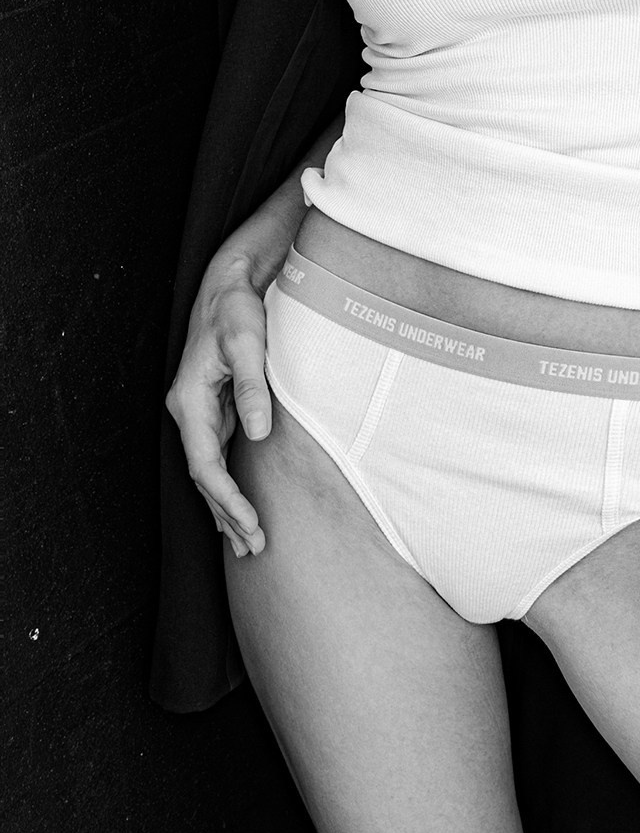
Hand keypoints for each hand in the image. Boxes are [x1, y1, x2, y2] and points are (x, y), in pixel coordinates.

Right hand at [165, 242, 276, 559]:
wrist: (228, 284)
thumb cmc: (237, 310)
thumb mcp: (247, 343)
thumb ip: (252, 387)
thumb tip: (258, 433)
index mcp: (190, 401)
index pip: (205, 465)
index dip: (226, 499)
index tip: (250, 525)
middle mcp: (189, 411)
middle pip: (203, 476)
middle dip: (226, 514)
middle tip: (253, 548)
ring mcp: (199, 411)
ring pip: (208, 470)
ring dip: (225, 506)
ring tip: (246, 543)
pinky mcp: (213, 407)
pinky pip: (216, 456)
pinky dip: (226, 485)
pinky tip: (236, 506)